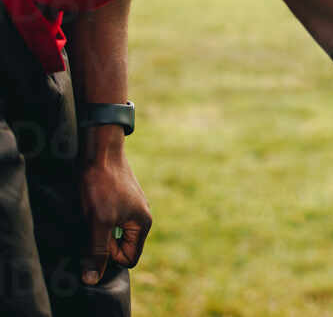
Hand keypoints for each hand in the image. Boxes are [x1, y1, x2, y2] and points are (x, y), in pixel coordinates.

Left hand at [79, 133, 151, 284]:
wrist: (100, 151)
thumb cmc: (102, 186)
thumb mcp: (98, 222)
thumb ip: (97, 252)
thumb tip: (93, 279)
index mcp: (143, 224)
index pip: (129, 258)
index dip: (109, 255)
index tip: (98, 236)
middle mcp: (141, 216)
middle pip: (121, 246)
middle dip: (103, 242)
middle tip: (92, 224)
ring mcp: (131, 206)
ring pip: (113, 233)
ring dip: (99, 229)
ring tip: (91, 212)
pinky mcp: (120, 198)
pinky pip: (111, 220)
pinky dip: (99, 218)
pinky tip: (91, 204)